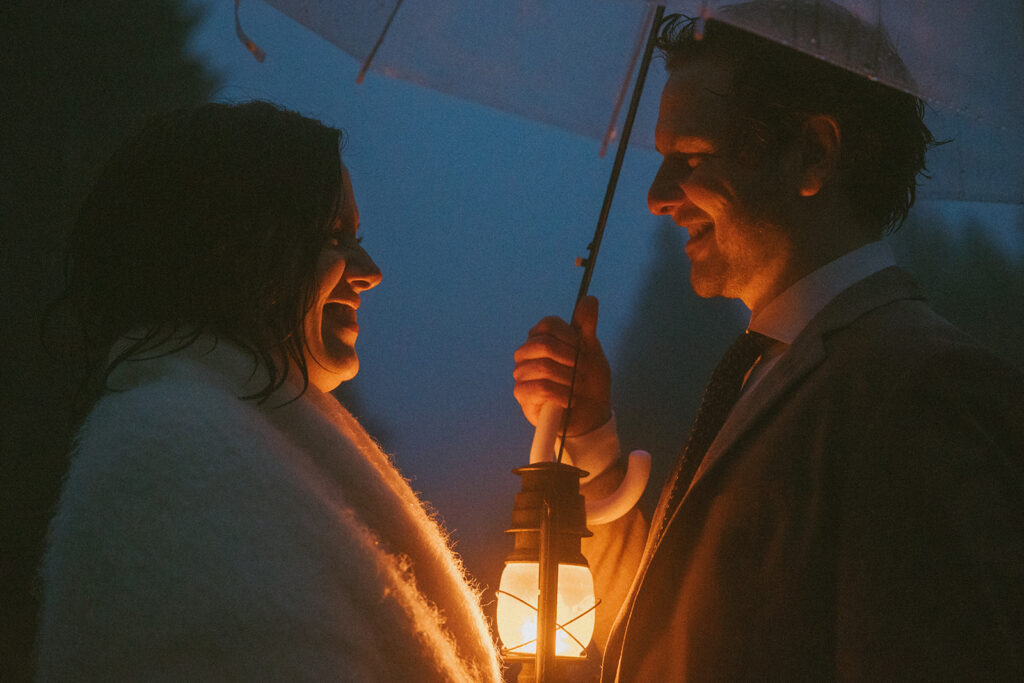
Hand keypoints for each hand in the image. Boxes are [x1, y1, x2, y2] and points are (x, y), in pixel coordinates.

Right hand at [513, 295, 611, 436]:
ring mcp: (522, 374)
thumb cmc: (588, 381)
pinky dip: (561, 394)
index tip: (584, 349)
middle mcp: (527, 353)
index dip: (569, 336)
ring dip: (568, 380)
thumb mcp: (592, 351)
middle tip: (583, 371)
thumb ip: (587, 326)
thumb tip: (590, 298)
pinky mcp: (522, 395)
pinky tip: (570, 400)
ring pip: (543, 368)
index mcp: (542, 338)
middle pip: (543, 345)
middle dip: (570, 359)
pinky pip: (540, 388)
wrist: (590, 415)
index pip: (547, 325)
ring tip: (578, 388)